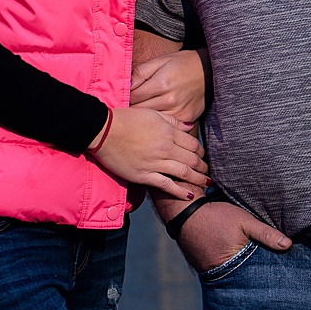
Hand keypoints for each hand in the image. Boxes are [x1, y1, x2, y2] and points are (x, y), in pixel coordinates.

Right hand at [88, 106, 210, 201]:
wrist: (103, 130)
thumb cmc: (125, 119)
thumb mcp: (152, 114)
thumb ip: (172, 121)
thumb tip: (190, 126)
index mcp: (167, 132)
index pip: (193, 144)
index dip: (200, 151)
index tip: (202, 156)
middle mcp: (165, 148)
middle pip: (192, 159)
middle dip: (202, 166)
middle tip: (206, 171)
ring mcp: (155, 163)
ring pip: (184, 173)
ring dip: (198, 179)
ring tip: (205, 183)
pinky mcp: (144, 175)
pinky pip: (167, 185)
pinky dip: (180, 191)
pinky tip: (189, 195)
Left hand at [130, 48, 207, 123]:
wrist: (210, 70)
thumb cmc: (182, 64)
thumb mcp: (160, 61)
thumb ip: (140, 72)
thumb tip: (126, 85)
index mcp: (161, 84)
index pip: (133, 97)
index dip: (126, 97)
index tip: (124, 97)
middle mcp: (170, 100)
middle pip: (141, 111)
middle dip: (133, 108)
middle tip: (130, 106)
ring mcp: (179, 111)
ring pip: (153, 120)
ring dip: (146, 116)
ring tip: (144, 111)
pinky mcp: (187, 118)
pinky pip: (168, 124)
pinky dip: (161, 121)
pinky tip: (159, 115)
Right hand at [166, 198, 291, 273]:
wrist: (182, 211)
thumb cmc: (214, 214)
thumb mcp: (243, 220)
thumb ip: (266, 233)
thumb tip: (288, 245)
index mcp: (233, 262)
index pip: (256, 274)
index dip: (267, 274)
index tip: (279, 275)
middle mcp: (220, 271)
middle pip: (243, 277)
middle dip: (254, 276)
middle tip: (269, 276)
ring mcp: (208, 270)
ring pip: (230, 273)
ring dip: (239, 270)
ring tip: (251, 268)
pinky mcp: (200, 265)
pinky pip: (218, 268)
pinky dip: (226, 266)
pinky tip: (232, 260)